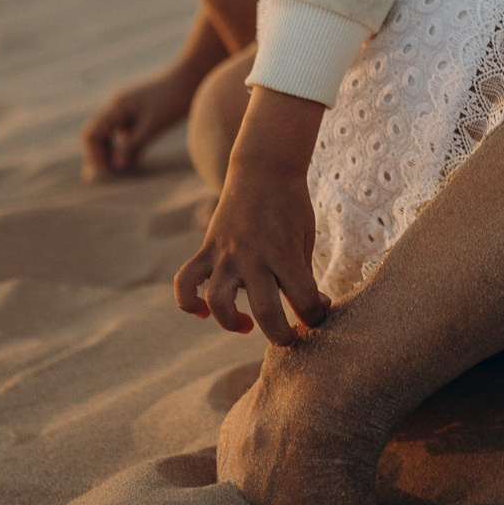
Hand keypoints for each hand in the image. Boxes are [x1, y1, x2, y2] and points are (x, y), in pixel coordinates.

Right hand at [174, 156, 329, 345]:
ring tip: (246, 325)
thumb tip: (313, 309)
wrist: (263, 167)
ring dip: (230, 323)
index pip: (304, 300)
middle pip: (265, 312)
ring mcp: (226, 252)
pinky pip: (185, 281)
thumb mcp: (305, 238)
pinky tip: (203, 313)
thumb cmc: (291, 206)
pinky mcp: (207, 248)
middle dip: (281, 336)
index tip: (318, 314)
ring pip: (218, 302)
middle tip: (289, 337)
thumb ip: (304, 275)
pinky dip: (188, 303)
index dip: (315, 316)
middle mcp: (254, 254)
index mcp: (284, 251)